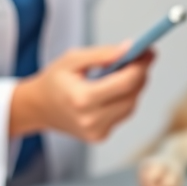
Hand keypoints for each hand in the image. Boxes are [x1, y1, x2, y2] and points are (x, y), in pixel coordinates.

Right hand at [9, 43, 155, 142]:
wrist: (38, 108)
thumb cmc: (55, 80)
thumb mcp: (73, 59)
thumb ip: (103, 54)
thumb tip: (131, 48)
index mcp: (82, 99)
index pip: (125, 83)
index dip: (141, 66)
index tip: (149, 50)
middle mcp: (91, 120)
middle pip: (132, 95)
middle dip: (141, 74)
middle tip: (143, 56)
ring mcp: (96, 132)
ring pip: (131, 105)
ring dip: (134, 86)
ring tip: (129, 69)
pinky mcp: (100, 137)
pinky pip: (123, 114)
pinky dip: (125, 99)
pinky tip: (116, 88)